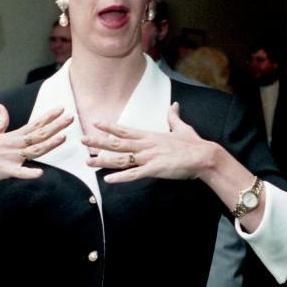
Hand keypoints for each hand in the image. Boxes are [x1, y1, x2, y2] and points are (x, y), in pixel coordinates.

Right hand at [0, 104, 71, 183]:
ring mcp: (11, 158)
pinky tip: (40, 173)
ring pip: (34, 150)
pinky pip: (19, 173)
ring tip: (63, 137)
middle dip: (56, 126)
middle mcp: (14, 145)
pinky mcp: (5, 171)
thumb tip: (2, 106)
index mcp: (13, 136)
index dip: (49, 117)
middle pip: (39, 134)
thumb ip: (0, 120)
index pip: (35, 124)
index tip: (61, 109)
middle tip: (71, 117)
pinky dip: (29, 173)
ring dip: (49, 144)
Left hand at [82, 102, 217, 183]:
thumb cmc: (194, 144)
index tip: (96, 123)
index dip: (109, 127)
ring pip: (121, 159)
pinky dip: (120, 178)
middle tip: (82, 140)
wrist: (204, 156)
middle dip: (98, 142)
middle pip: (117, 143)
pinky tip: (108, 180)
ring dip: (103, 161)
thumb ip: (174, 117)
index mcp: (150, 136)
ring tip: (88, 162)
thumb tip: (175, 105)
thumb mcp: (182, 128)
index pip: (125, 130)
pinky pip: (134, 174)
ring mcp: (149, 157)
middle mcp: (146, 145)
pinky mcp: (154, 169)